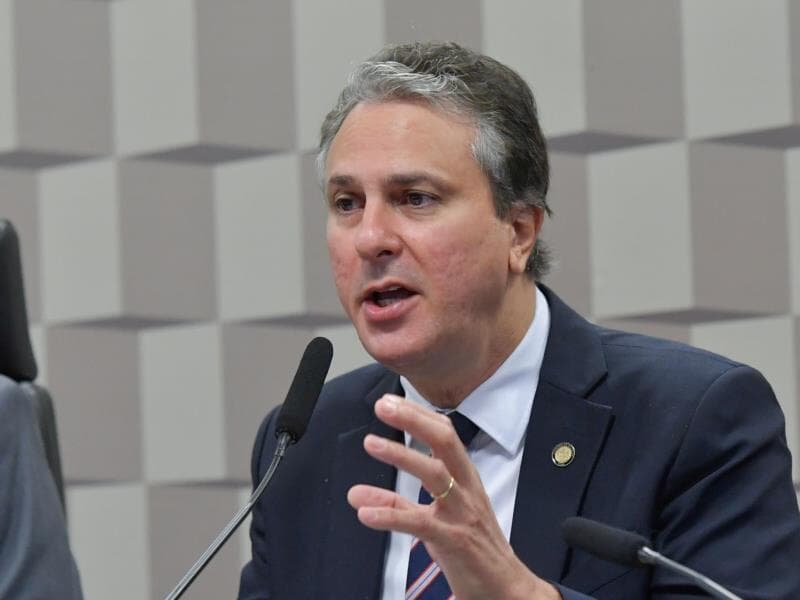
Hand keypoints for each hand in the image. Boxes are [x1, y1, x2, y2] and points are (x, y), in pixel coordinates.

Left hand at [347, 394, 560, 599]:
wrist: (505, 588)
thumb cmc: (471, 548)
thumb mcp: (433, 520)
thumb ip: (396, 504)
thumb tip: (356, 495)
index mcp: (465, 478)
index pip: (444, 434)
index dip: (418, 414)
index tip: (391, 401)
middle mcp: (466, 489)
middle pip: (445, 442)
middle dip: (413, 420)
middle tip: (384, 406)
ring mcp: (462, 513)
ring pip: (435, 474)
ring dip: (401, 455)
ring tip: (371, 443)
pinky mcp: (455, 541)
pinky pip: (421, 523)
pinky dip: (392, 515)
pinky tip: (366, 513)